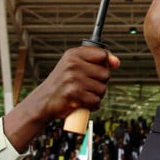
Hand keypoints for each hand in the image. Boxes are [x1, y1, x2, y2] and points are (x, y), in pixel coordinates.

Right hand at [3, 45, 119, 149]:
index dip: (105, 64)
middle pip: (105, 74)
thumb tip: (116, 62)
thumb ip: (94, 60)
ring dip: (97, 96)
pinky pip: (96, 101)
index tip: (98, 71)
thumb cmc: (62, 83)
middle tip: (87, 86)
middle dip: (100, 83)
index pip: (102, 54)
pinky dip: (93, 106)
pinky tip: (83, 104)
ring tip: (84, 95)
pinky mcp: (74, 95)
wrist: (43, 102)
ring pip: (102, 89)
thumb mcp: (73, 65)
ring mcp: (73, 79)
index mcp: (73, 54)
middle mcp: (73, 64)